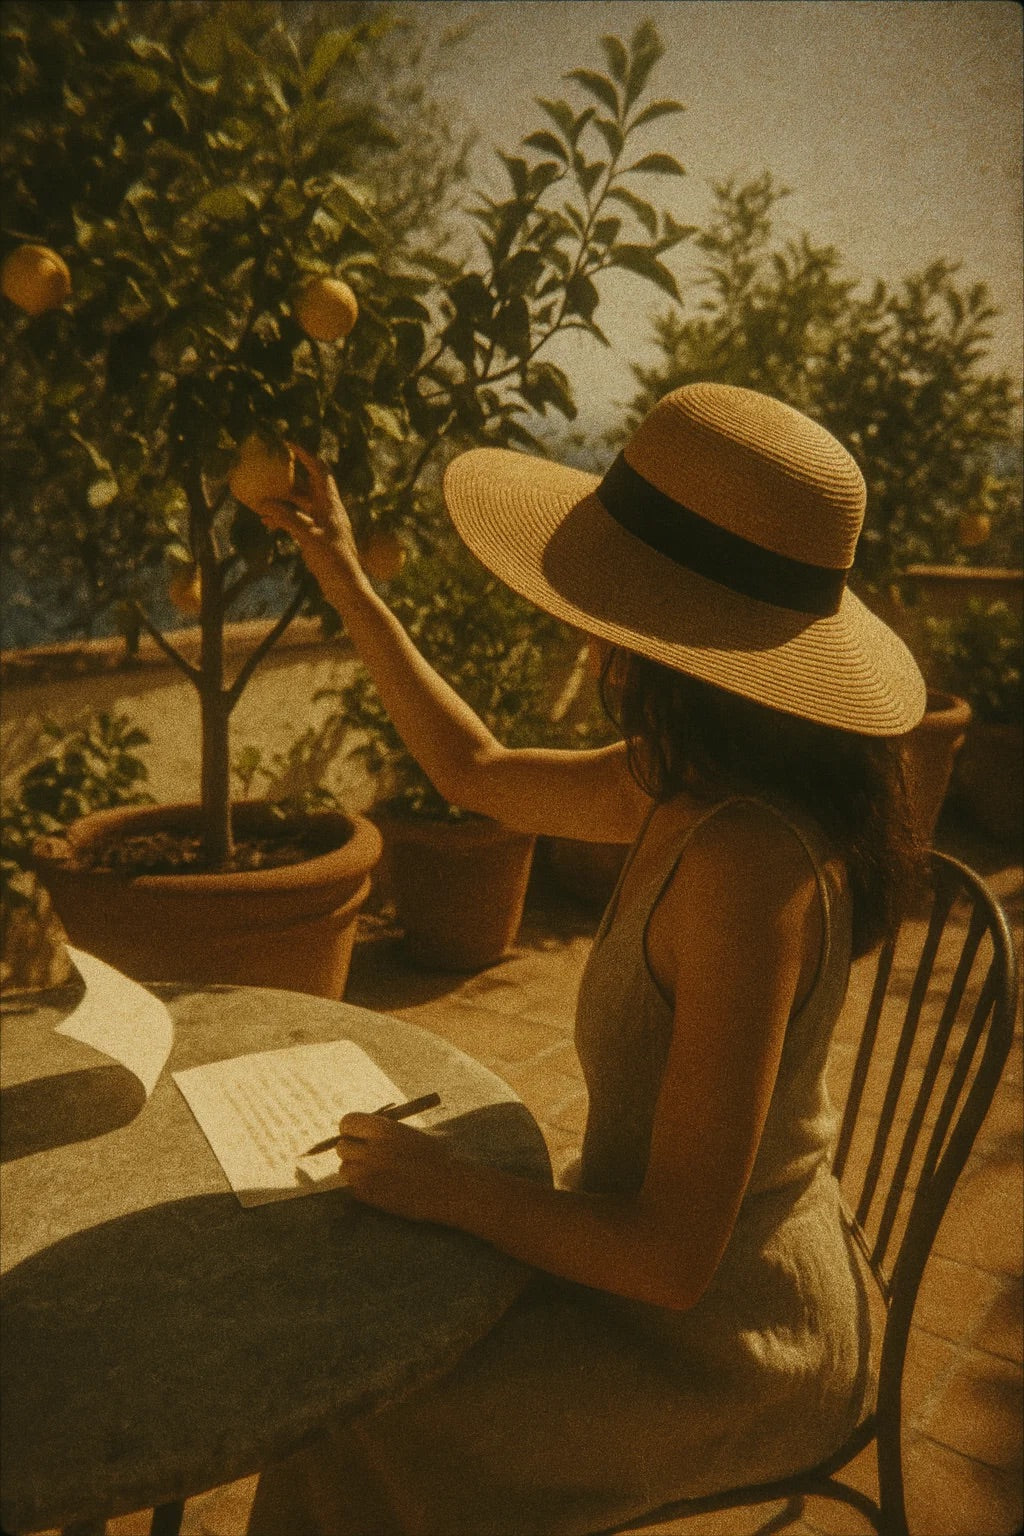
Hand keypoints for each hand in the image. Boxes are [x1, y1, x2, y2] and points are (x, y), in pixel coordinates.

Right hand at [255, 443, 360, 591]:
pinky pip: (297, 520)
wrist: (344, 586)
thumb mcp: (308, 537)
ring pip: (299, 504)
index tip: (289, 445)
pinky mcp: (316, 536)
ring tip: (261, 499)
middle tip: (271, 468)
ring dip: (282, 501)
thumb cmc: (332, 560)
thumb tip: (265, 504)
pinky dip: (283, 518)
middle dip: (290, 476)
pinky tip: (267, 523)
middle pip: (307, 485)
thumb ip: (287, 519)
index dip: (306, 455)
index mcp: (331, 504)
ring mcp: (322, 523)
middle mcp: (327, 509)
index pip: (319, 470)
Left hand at [337, 1113, 472, 1224]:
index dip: (352, 1128)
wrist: (454, 1188)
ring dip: (355, 1170)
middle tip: (367, 1154)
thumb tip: (366, 1128)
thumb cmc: (441, 1156)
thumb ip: (390, 1129)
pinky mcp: (370, 1197)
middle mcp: (371, 1150)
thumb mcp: (416, 1132)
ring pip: (344, 1170)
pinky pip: (353, 1189)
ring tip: (376, 1171)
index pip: (347, 1122)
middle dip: (352, 1150)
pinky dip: (362, 1187)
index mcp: (383, 1129)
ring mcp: (369, 1175)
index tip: (360, 1134)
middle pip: (341, 1147)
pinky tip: (382, 1185)